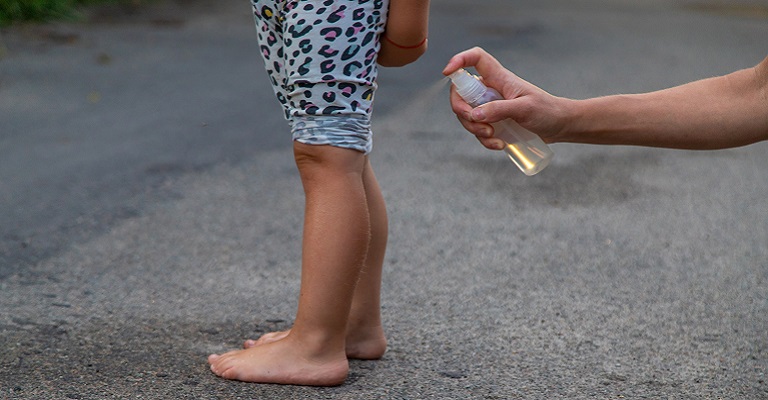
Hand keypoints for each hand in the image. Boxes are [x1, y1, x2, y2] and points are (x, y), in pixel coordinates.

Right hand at [442, 47, 569, 148]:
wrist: (559, 126)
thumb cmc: (546, 110)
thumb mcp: (525, 109)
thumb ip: (499, 110)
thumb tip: (474, 115)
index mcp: (498, 78)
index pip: (475, 59)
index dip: (459, 60)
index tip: (447, 72)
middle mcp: (490, 90)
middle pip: (460, 93)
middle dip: (463, 112)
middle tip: (479, 125)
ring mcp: (489, 107)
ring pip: (466, 116)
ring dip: (474, 130)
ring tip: (494, 138)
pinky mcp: (492, 123)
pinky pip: (477, 131)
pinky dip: (485, 141)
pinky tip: (500, 145)